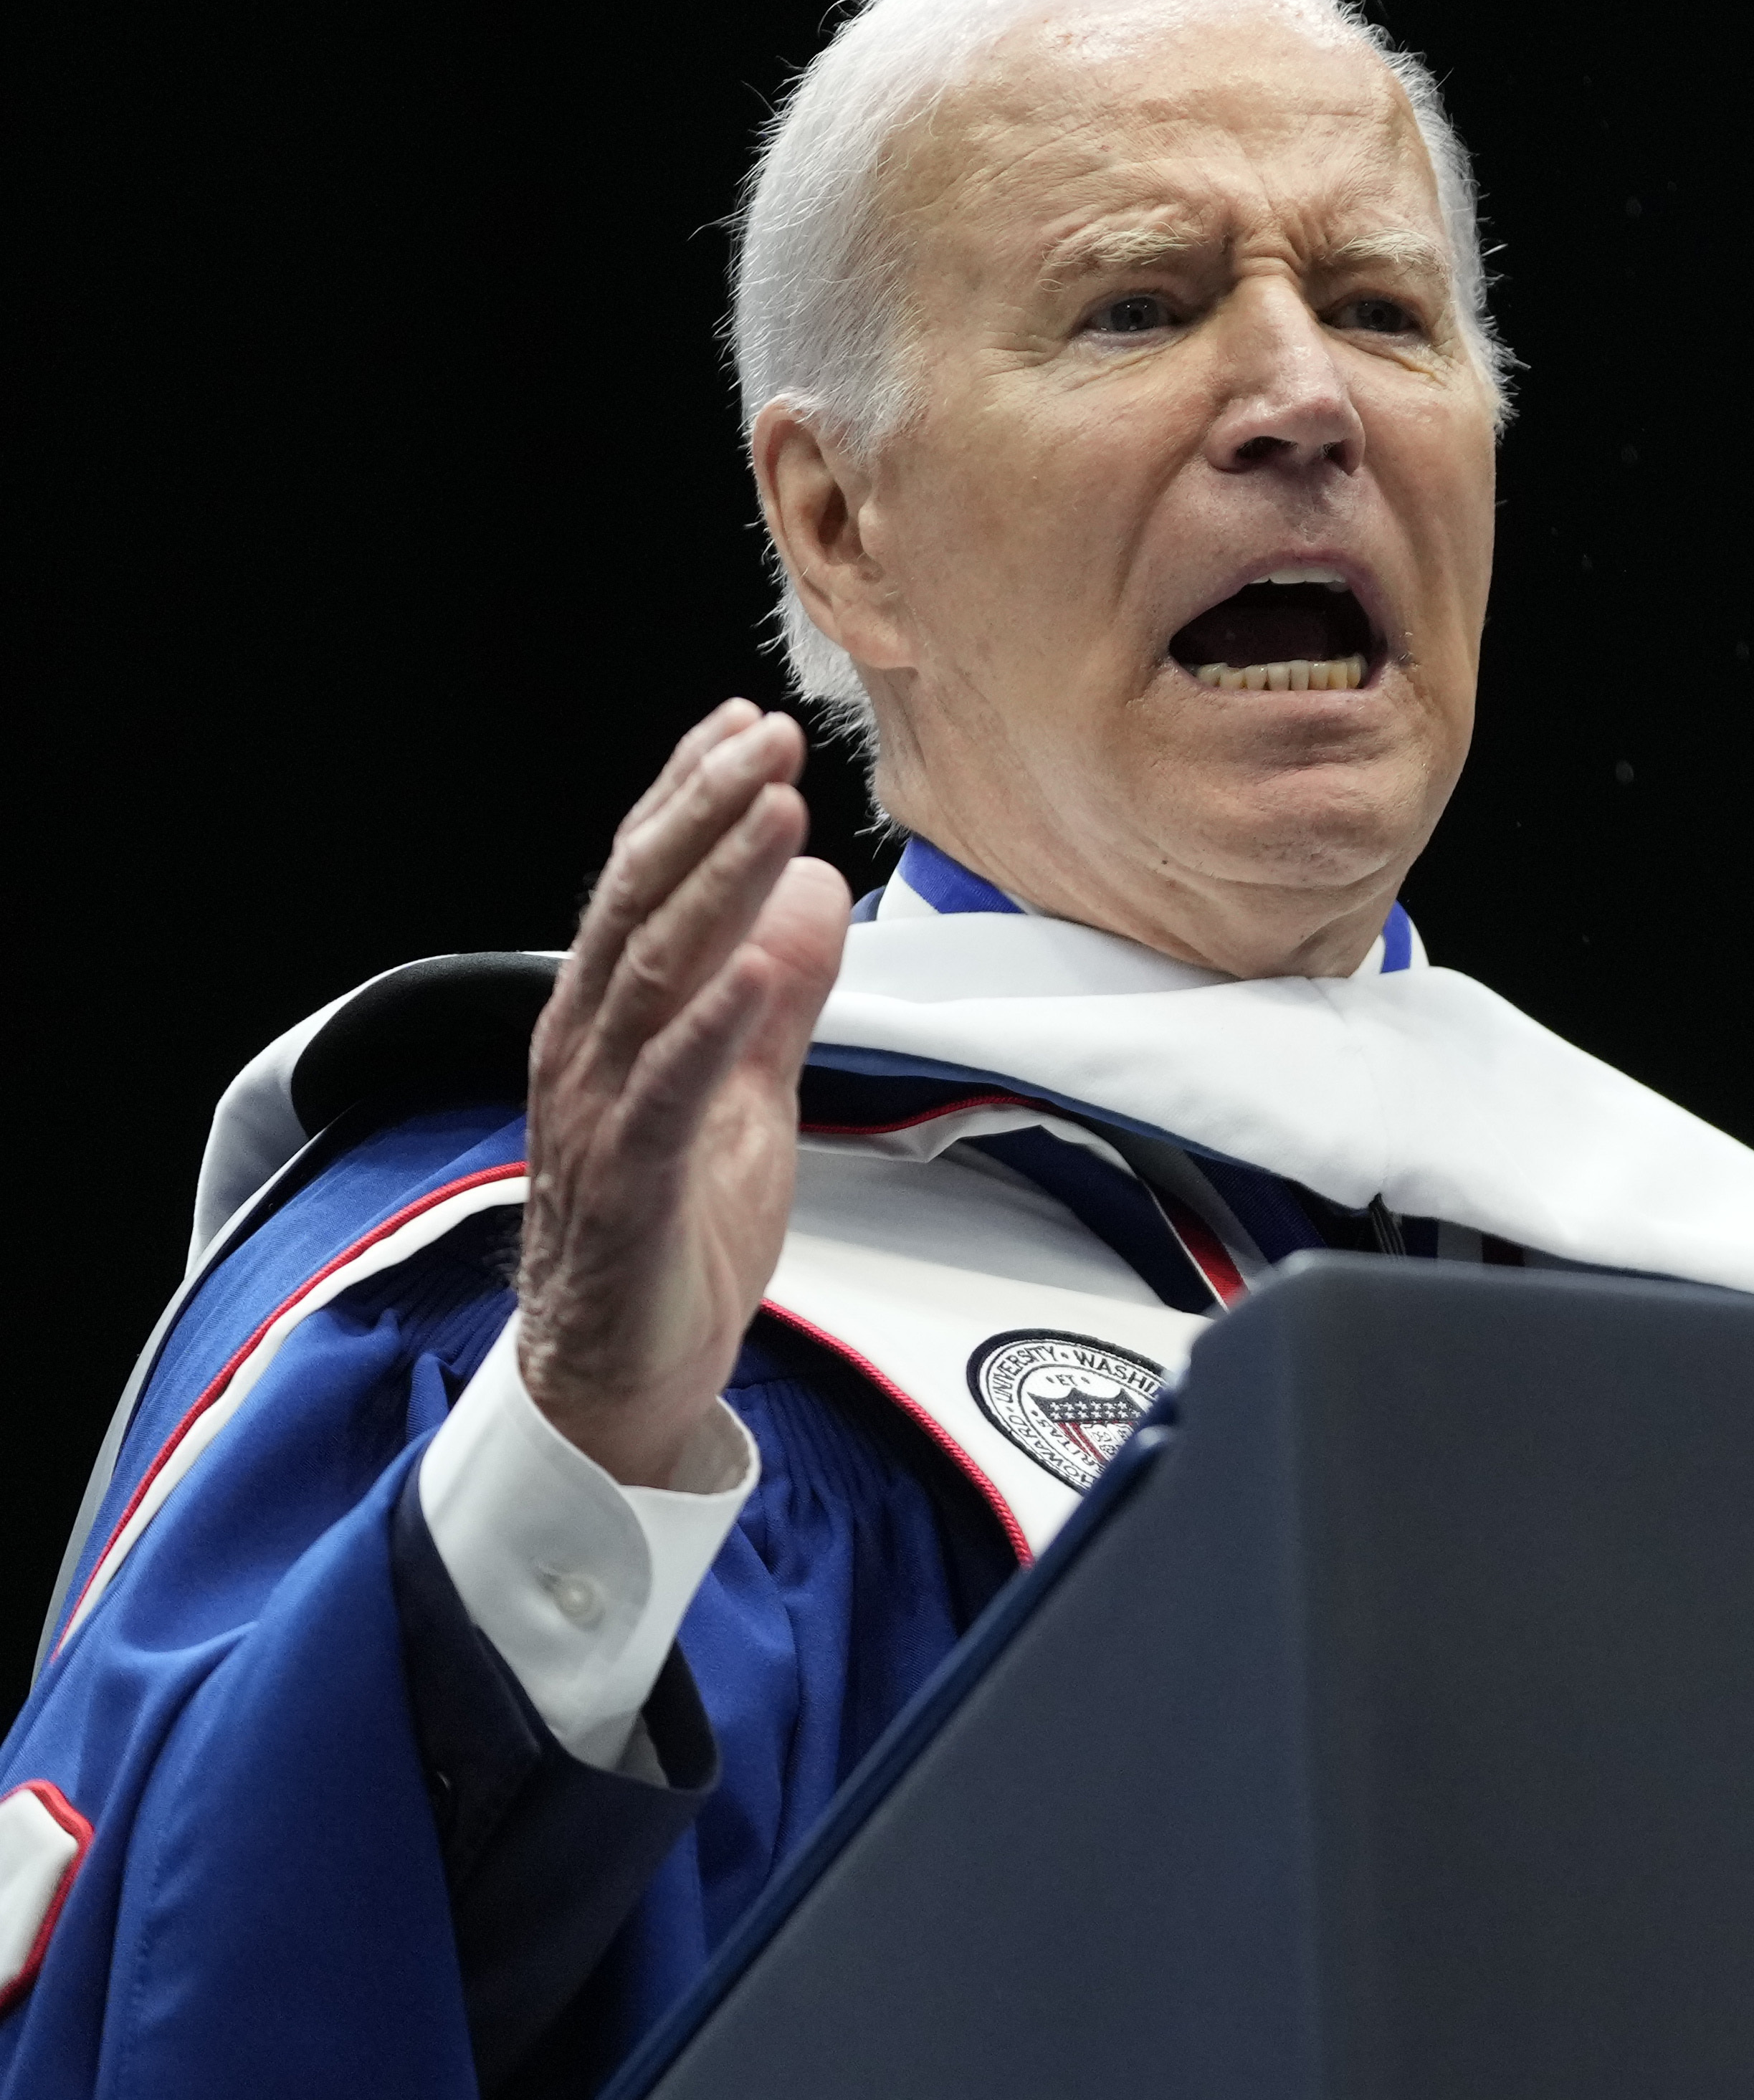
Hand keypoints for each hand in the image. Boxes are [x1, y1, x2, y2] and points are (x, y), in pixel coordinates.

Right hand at [508, 704, 850, 1488]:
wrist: (626, 1375)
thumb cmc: (677, 1233)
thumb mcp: (749, 1089)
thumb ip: (775, 993)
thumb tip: (815, 890)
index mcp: (613, 1021)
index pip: (645, 885)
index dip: (690, 800)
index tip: (747, 724)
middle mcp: (591, 1050)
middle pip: (641, 907)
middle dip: (704, 814)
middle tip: (768, 736)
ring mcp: (603, 1114)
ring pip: (653, 977)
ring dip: (714, 889)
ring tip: (773, 814)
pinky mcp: (634, 1185)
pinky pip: (669, 1092)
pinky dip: (710, 1025)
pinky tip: (750, 969)